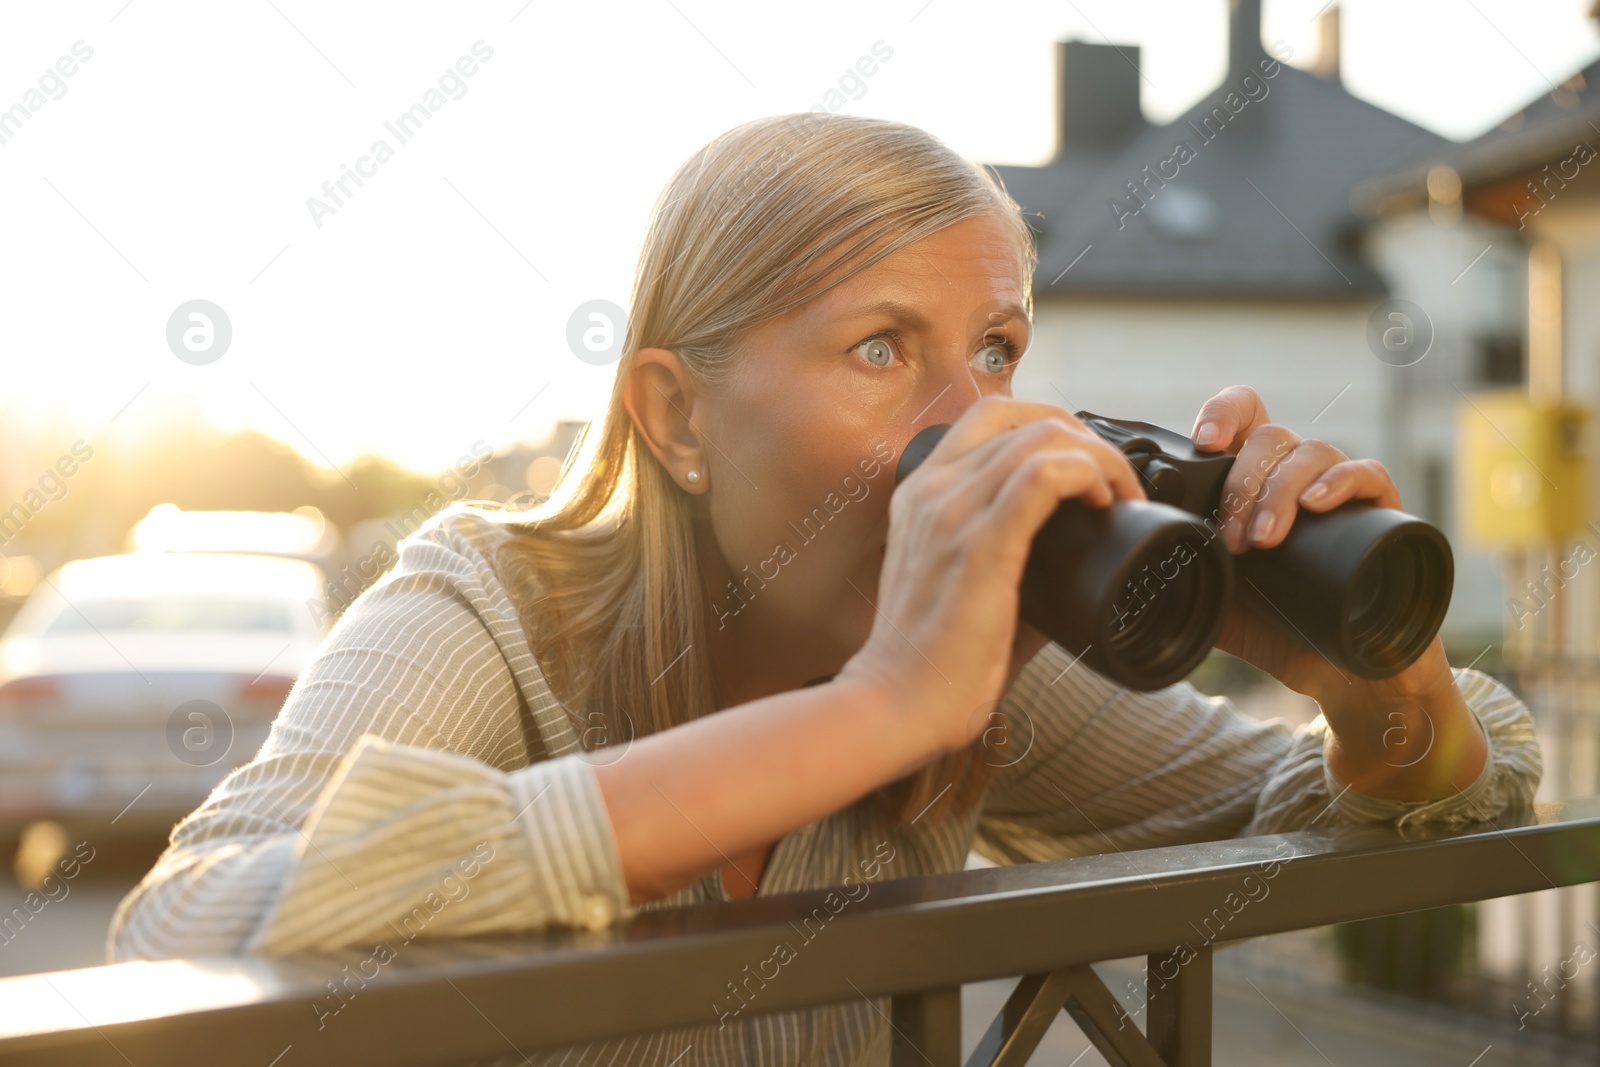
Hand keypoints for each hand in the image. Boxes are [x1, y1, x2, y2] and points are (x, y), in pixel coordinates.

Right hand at [838, 396, 1146, 756]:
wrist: (895, 703)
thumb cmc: (930, 660)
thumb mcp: (964, 588)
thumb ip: (1010, 562)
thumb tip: (1077, 567)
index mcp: (921, 494)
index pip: (989, 417)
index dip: (1049, 425)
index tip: (1084, 466)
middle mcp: (931, 490)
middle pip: (1020, 416)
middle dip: (1083, 436)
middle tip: (1114, 479)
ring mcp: (952, 512)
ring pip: (1040, 438)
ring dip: (1097, 457)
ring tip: (1119, 493)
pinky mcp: (979, 544)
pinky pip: (1043, 476)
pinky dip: (1087, 474)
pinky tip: (1104, 501)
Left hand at [1189, 385, 1457, 713]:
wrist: (1341, 676)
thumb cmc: (1278, 629)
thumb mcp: (1214, 599)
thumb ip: (1179, 575)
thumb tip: (1130, 569)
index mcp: (1257, 481)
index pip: (1245, 415)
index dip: (1224, 414)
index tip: (1204, 441)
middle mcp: (1298, 475)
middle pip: (1269, 436)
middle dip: (1241, 484)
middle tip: (1233, 540)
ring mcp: (1341, 490)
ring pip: (1311, 451)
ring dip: (1278, 491)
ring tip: (1264, 540)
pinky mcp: (1382, 512)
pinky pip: (1367, 472)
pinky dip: (1339, 481)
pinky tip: (1316, 504)